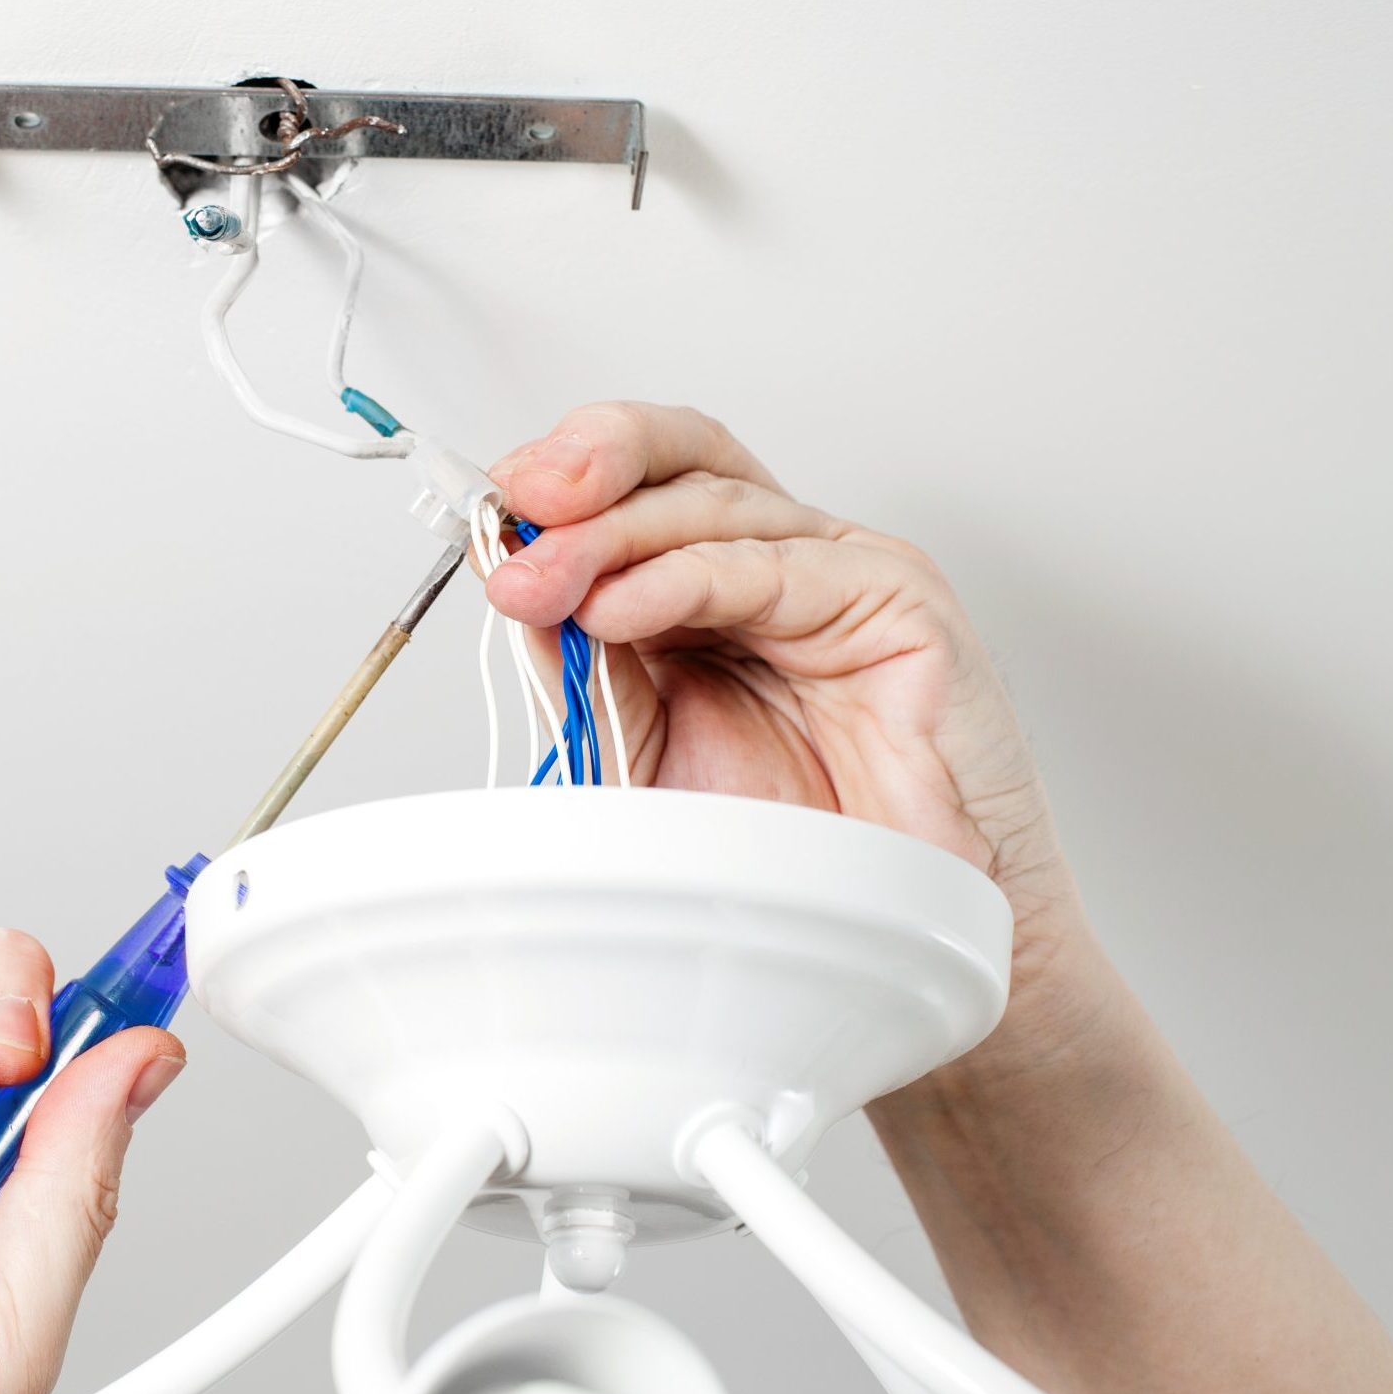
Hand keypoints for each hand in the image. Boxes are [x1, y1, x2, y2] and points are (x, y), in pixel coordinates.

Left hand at [485, 403, 1090, 1046]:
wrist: (888, 932)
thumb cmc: (789, 847)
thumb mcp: (640, 740)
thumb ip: (581, 660)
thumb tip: (510, 577)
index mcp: (721, 580)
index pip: (645, 480)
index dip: (568, 471)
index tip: (492, 500)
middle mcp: (783, 559)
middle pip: (684, 461)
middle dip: (586, 470)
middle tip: (512, 507)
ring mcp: (845, 573)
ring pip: (717, 505)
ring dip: (612, 537)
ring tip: (541, 583)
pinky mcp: (899, 605)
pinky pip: (777, 568)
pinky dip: (686, 578)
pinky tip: (618, 606)